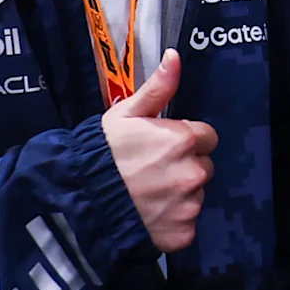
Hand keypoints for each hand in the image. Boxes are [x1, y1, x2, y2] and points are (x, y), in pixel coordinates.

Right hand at [101, 50, 216, 251]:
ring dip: (180, 193)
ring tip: (148, 193)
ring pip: (196, 195)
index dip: (185, 139)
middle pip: (204, 166)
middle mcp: (193, 173)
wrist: (82, 199)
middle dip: (185, 166)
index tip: (163, 146)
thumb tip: (175, 56)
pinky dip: (173, 221)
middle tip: (153, 170)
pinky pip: (188, 224)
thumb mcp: (127, 113)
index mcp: (184, 140)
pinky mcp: (183, 234)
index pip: (206, 137)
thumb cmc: (102, 152)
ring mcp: (189, 206)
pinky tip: (150, 213)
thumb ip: (158, 87)